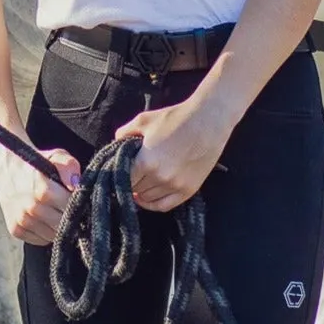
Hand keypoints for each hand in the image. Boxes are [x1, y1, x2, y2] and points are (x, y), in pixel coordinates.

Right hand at [0, 137, 81, 245]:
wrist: (6, 168)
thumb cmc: (36, 163)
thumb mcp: (56, 156)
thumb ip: (69, 167)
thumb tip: (75, 186)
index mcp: (43, 189)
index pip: (71, 210)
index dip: (77, 205)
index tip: (75, 199)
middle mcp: (31, 207)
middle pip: (62, 226)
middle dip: (68, 218)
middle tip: (65, 206)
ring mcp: (22, 220)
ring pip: (52, 236)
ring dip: (57, 227)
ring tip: (53, 211)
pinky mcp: (15, 229)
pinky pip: (41, 240)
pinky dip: (45, 233)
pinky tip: (43, 218)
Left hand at [113, 97, 234, 212]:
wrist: (207, 121)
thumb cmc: (175, 118)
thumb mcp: (144, 120)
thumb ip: (125, 132)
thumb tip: (115, 143)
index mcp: (146, 162)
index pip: (123, 179)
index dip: (118, 174)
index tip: (117, 170)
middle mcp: (160, 178)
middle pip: (135, 189)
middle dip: (130, 181)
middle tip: (130, 172)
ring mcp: (175, 186)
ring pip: (148, 198)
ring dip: (140, 191)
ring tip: (139, 181)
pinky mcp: (188, 191)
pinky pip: (165, 206)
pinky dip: (153, 204)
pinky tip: (146, 197)